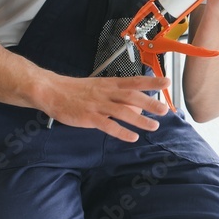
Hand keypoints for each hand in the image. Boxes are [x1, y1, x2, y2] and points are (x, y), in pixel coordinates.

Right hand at [39, 74, 170, 141]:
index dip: (151, 82)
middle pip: (131, 96)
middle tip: (164, 109)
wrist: (52, 91)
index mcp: (110, 84)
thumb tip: (137, 104)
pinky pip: (107, 125)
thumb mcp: (99, 87)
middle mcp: (106, 93)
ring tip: (154, 126)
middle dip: (149, 102)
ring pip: (122, 112)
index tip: (166, 82)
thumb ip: (117, 94)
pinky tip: (132, 137)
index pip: (134, 81)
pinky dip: (121, 132)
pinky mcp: (88, 117)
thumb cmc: (77, 90)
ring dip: (139, 120)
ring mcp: (97, 105)